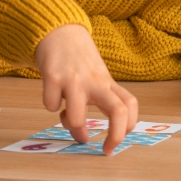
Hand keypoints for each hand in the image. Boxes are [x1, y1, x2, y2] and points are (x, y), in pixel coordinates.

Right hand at [36, 24, 138, 154]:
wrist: (59, 30)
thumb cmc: (78, 60)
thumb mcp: (94, 77)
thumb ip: (94, 103)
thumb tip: (82, 135)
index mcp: (107, 82)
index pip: (130, 104)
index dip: (129, 126)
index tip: (115, 142)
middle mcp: (95, 81)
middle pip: (118, 111)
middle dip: (116, 136)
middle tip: (106, 150)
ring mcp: (74, 79)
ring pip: (76, 118)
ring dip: (71, 126)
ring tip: (67, 118)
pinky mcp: (53, 76)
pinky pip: (50, 106)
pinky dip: (51, 106)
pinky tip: (53, 95)